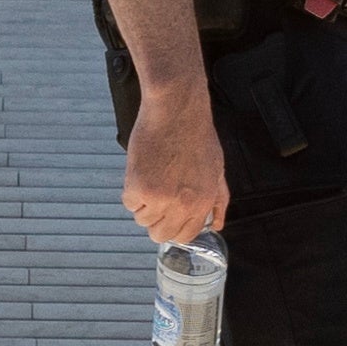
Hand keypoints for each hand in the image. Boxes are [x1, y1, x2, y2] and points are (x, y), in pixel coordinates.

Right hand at [123, 90, 227, 242]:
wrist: (176, 110)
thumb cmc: (196, 134)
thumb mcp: (217, 169)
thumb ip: (218, 200)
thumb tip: (216, 223)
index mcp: (203, 201)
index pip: (186, 235)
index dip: (175, 227)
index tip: (170, 216)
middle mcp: (183, 205)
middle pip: (160, 234)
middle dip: (156, 220)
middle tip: (156, 199)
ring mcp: (160, 198)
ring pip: (142, 220)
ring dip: (143, 204)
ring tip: (151, 178)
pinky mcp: (139, 187)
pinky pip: (128, 203)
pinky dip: (131, 191)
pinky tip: (141, 171)